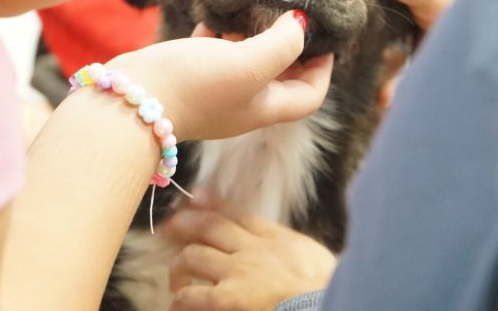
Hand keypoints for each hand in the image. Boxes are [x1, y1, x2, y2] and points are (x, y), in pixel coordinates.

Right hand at [106, 11, 333, 140]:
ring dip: (254, 43)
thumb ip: (282, 43)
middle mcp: (242, 107)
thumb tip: (300, 24)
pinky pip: (211, 59)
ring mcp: (213, 96)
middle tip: (288, 22)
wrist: (129, 104)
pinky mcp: (186, 82)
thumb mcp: (248, 63)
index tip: (322, 40)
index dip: (323, 69)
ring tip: (252, 17)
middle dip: (290, 53)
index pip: (309, 96)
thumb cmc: (193, 85)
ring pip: (245, 69)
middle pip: (280, 82)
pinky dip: (218, 39)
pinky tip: (211, 22)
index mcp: (264, 108)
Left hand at [166, 191, 336, 310]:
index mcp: (277, 239)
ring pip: (194, 255)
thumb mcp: (315, 259)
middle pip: (210, 226)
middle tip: (168, 226)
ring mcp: (238, 273)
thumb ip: (291, 249)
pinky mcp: (227, 300)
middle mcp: (253, 250)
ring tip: (177, 279)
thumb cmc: (327, 288)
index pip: (238, 214)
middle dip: (185, 223)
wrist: (328, 304)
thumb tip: (285, 250)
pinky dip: (180, 299)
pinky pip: (192, 294)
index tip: (195, 197)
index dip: (212, 204)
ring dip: (179, 266)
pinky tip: (177, 303)